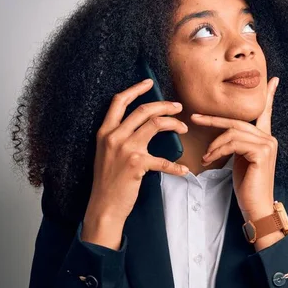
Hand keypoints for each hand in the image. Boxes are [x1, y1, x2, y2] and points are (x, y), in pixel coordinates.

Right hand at [82, 78, 189, 248]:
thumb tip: (143, 125)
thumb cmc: (108, 180)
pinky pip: (164, 161)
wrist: (103, 206)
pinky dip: (176, 166)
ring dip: (174, 124)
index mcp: (104, 132)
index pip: (119, 102)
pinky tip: (184, 170)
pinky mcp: (136, 164)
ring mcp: (125, 149)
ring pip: (155, 124)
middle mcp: (113, 136)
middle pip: (143, 110)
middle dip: (164, 105)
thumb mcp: (107, 153)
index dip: (135, 89)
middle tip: (178, 107)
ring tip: (183, 128)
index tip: (149, 82)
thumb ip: (119, 136)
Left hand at [191, 77, 279, 221]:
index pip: (266, 113)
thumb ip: (238, 145)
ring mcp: (267, 145)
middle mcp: (269, 138)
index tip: (273, 80)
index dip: (269, 96)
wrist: (257, 207)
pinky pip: (233, 143)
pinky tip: (210, 160)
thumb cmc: (247, 187)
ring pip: (233, 132)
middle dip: (213, 120)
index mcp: (266, 139)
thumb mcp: (241, 161)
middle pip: (237, 122)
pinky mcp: (261, 153)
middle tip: (194, 118)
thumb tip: (223, 138)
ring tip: (205, 157)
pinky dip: (218, 150)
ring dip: (214, 144)